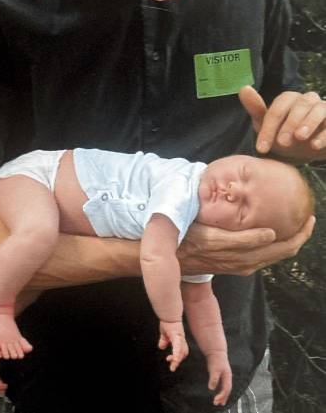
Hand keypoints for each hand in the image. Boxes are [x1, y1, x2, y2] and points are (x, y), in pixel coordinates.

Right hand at [159, 321, 188, 371]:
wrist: (168, 313)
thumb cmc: (167, 322)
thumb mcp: (164, 333)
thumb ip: (163, 340)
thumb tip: (161, 347)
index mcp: (179, 339)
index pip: (181, 351)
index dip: (177, 357)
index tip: (169, 361)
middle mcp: (181, 339)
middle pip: (183, 353)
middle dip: (178, 361)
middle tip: (172, 367)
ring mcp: (180, 338)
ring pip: (181, 352)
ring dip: (177, 360)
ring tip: (173, 367)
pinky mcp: (176, 336)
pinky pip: (177, 347)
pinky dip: (176, 354)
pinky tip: (174, 359)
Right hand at [178, 217, 314, 275]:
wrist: (172, 258)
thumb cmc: (188, 240)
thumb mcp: (212, 237)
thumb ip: (242, 239)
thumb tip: (271, 233)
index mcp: (245, 256)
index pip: (282, 247)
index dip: (299, 234)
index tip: (308, 216)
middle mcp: (247, 263)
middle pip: (282, 252)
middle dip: (298, 237)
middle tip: (308, 219)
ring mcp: (241, 265)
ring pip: (273, 255)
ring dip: (288, 242)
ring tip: (296, 227)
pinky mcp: (234, 265)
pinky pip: (262, 257)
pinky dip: (274, 247)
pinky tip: (272, 236)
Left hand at [206, 351, 231, 405]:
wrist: (216, 351)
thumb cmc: (215, 360)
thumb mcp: (214, 369)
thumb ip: (213, 378)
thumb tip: (211, 388)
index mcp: (227, 376)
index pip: (226, 389)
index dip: (222, 396)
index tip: (216, 401)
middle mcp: (228, 377)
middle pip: (227, 390)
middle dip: (223, 397)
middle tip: (218, 404)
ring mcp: (225, 376)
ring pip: (226, 388)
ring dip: (223, 395)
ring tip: (219, 402)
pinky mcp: (222, 375)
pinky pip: (223, 385)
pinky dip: (221, 391)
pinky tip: (218, 393)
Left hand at [239, 86, 325, 162]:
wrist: (307, 151)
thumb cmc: (284, 136)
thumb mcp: (267, 126)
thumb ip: (256, 109)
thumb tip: (244, 88)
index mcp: (289, 100)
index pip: (278, 109)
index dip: (269, 128)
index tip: (261, 148)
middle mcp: (308, 100)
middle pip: (299, 106)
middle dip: (289, 124)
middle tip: (282, 143)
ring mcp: (324, 108)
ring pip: (320, 109)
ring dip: (309, 123)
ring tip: (300, 138)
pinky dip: (325, 134)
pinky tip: (316, 145)